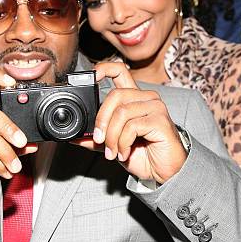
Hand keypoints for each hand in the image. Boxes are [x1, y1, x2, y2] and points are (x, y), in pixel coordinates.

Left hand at [73, 62, 186, 182]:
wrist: (164, 172)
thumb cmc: (144, 155)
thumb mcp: (114, 145)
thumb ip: (98, 138)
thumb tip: (76, 137)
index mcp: (134, 99)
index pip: (120, 71)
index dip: (104, 69)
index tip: (92, 76)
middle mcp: (146, 98)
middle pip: (115, 95)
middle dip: (101, 121)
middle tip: (99, 140)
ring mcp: (155, 107)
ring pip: (122, 113)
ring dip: (112, 137)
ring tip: (113, 152)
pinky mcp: (160, 120)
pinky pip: (132, 126)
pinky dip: (123, 143)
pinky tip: (124, 153)